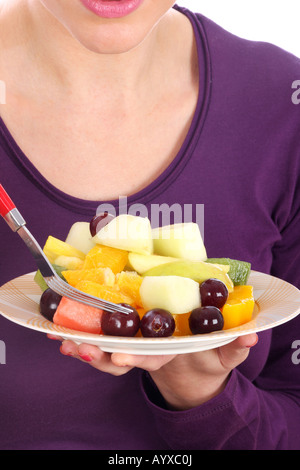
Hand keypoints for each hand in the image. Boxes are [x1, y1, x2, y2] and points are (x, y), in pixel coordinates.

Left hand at [49, 332, 257, 409]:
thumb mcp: (225, 354)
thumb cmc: (209, 354)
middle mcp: (147, 351)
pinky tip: (63, 334)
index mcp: (168, 352)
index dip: (134, 356)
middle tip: (79, 347)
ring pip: (106, 351)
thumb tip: (251, 336)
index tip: (118, 356)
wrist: (194, 363)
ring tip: (64, 340)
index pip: (150, 356)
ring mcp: (136, 345)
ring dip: (84, 346)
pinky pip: (103, 340)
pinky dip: (84, 337)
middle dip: (99, 354)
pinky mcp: (128, 337)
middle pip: (120, 356)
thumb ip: (235, 347)